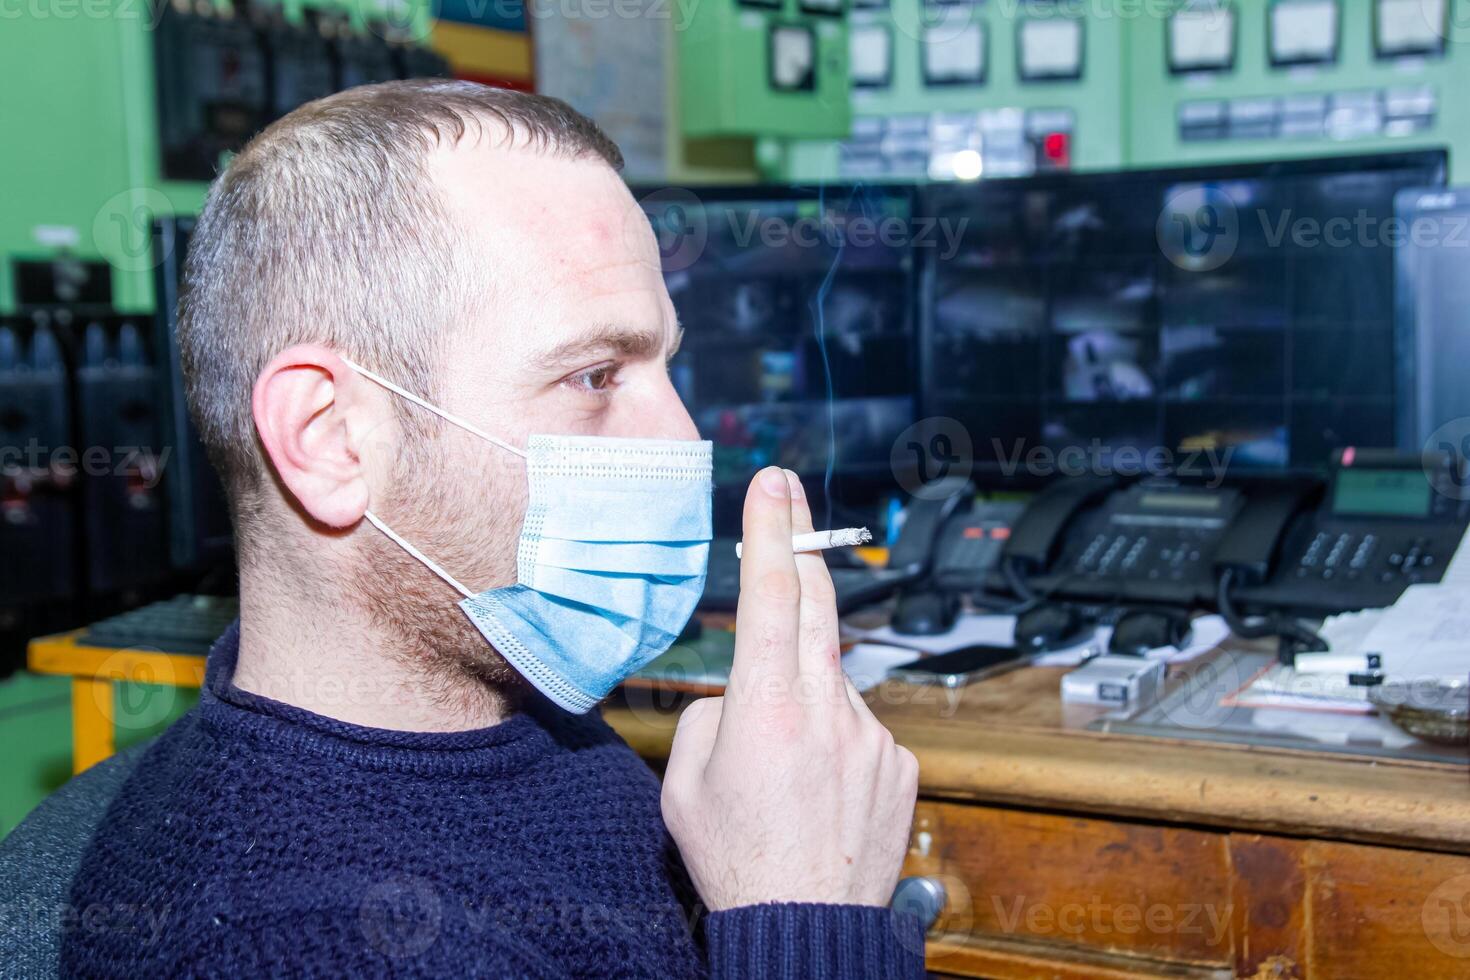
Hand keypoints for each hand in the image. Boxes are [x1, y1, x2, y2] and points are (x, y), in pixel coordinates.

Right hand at [661, 466, 918, 910]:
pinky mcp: (899, 760)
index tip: (773, 482)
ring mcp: (871, 733)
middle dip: (801, 545)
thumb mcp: (684, 785)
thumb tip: (738, 696)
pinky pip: (858, 726)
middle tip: (790, 501)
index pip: (773, 594)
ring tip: (784, 769)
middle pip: (817, 604)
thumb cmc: (738, 864)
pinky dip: (834, 740)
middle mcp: (826, 709)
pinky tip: (816, 790)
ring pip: (831, 681)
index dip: (772, 530)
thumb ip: (707, 718)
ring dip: (804, 696)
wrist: (810, 930)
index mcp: (765, 708)